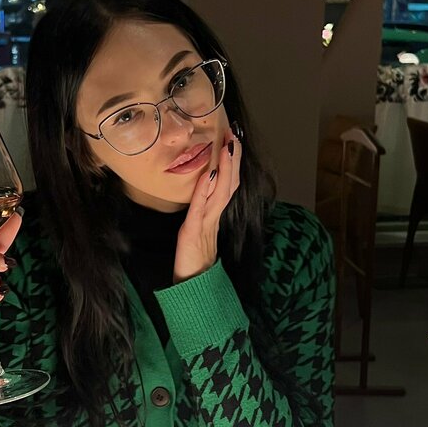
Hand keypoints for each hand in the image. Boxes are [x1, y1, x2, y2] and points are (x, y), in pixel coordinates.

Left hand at [173, 128, 240, 282]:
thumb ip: (202, 217)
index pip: (226, 186)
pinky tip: (208, 175)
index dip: (231, 165)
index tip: (233, 142)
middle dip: (232, 159)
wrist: (192, 291)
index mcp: (213, 218)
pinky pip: (200, 209)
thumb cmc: (193, 266)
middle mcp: (213, 219)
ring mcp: (205, 226)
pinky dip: (204, 191)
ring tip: (228, 147)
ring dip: (224, 168)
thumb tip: (205, 194)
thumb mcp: (198, 236)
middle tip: (235, 135)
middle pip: (228, 184)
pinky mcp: (193, 234)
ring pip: (219, 192)